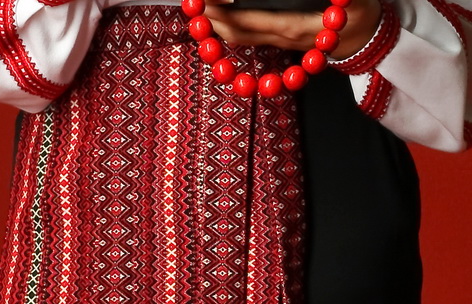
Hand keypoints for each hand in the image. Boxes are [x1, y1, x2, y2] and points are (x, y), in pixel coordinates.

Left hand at [202, 0, 382, 60]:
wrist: (366, 40)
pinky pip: (248, 36)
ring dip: (216, 24)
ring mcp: (279, 42)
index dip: (226, 11)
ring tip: (199, 7)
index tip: (208, 0)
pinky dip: (229, 26)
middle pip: (238, 33)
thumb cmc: (360, 15)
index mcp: (295, 27)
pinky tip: (216, 17)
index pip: (251, 21)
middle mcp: (282, 39)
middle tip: (194, 1)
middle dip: (212, 19)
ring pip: (240, 36)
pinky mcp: (279, 39)